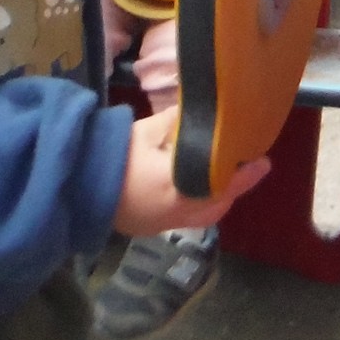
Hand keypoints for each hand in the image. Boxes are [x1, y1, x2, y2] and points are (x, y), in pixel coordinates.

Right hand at [113, 106, 269, 236]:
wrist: (76, 188)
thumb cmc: (113, 156)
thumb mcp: (147, 131)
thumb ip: (177, 123)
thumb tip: (201, 110)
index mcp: (180, 186)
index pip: (223, 182)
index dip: (246, 173)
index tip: (263, 161)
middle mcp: (179, 210)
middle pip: (219, 203)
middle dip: (236, 187)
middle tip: (248, 167)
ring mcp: (165, 223)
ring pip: (206, 215)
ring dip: (220, 198)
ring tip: (228, 178)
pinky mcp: (153, 229)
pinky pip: (189, 221)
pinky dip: (202, 208)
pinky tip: (201, 192)